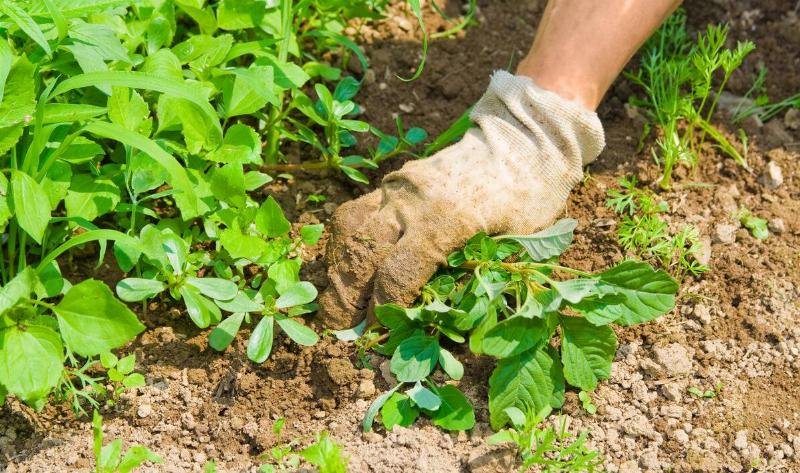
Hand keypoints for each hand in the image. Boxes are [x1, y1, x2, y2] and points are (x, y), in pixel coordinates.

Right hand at [318, 71, 604, 328]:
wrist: (524, 138)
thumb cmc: (530, 196)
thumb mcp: (520, 242)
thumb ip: (480, 277)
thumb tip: (443, 320)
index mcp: (447, 219)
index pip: (398, 273)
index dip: (384, 310)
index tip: (379, 333)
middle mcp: (413, 200)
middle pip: (362, 252)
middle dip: (346, 296)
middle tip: (343, 328)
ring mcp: (399, 186)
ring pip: (350, 229)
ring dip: (338, 268)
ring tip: (339, 300)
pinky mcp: (393, 180)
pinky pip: (357, 212)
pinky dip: (347, 244)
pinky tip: (349, 266)